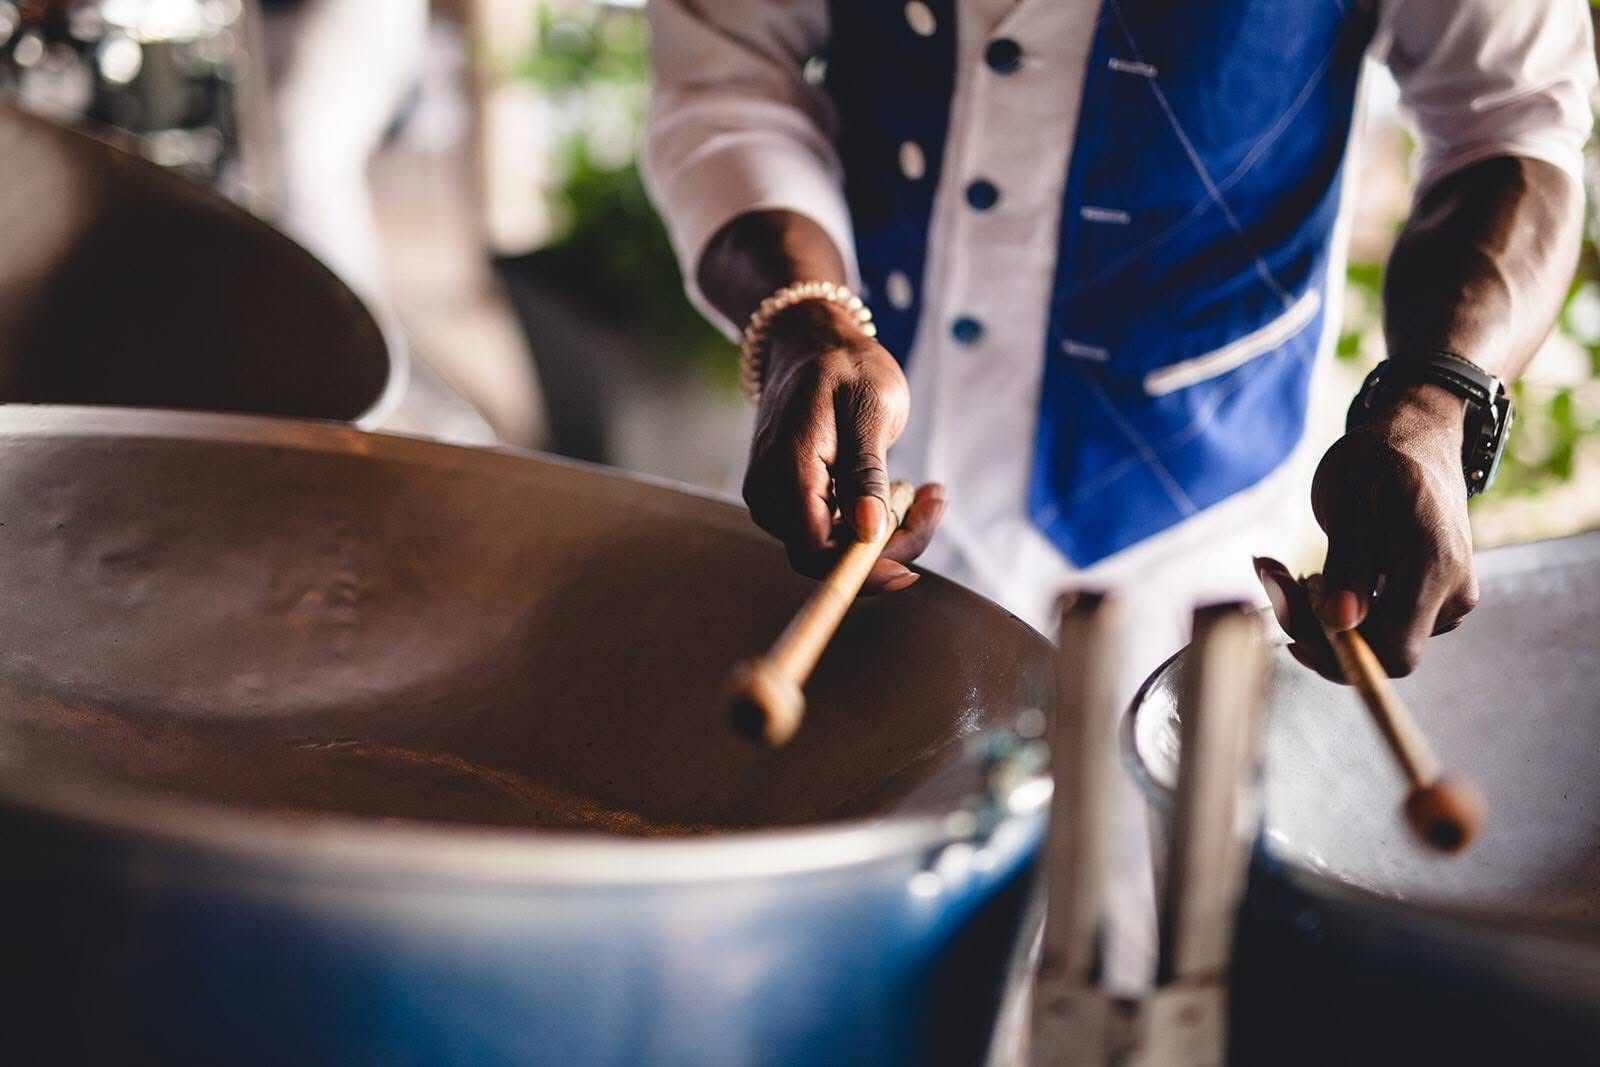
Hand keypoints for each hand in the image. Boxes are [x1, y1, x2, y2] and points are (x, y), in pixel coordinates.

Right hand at [742, 299, 944, 591]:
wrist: (812, 343)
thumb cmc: (845, 367)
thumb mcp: (869, 407)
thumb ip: (865, 473)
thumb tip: (868, 532)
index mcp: (790, 470)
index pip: (817, 553)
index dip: (865, 570)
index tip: (914, 568)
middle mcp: (771, 494)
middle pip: (830, 558)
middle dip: (890, 544)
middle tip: (934, 500)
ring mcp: (776, 499)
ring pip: (836, 549)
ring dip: (888, 532)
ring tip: (922, 488)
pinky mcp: (790, 500)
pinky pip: (834, 531)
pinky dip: (873, 521)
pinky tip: (900, 490)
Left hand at [1272, 382, 1479, 678]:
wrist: (1417, 436)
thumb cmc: (1378, 459)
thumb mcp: (1350, 498)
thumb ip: (1350, 562)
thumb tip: (1342, 622)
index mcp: (1434, 568)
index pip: (1395, 654)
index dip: (1341, 659)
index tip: (1293, 639)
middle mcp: (1452, 593)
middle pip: (1377, 649)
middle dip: (1316, 627)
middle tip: (1271, 577)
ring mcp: (1447, 597)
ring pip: (1375, 637)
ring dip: (1320, 615)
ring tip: (1282, 569)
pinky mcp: (1433, 596)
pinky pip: (1381, 620)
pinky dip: (1340, 605)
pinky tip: (1309, 573)